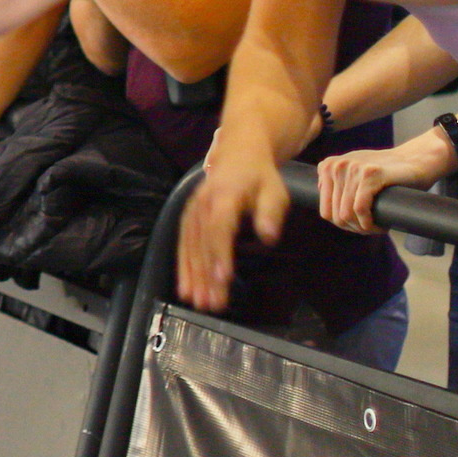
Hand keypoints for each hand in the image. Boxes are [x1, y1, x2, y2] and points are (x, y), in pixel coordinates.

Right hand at [177, 133, 291, 311]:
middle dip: (205, 274)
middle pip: (202, 242)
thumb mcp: (274, 189)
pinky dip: (183, 266)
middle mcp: (203, 203)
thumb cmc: (259, 176)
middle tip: (211, 303)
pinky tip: (186, 287)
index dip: (220, 252)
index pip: (220, 226)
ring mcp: (193, 210)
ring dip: (193, 275)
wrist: (237, 153)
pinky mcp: (188, 217)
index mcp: (225, 195)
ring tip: (197, 302)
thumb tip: (269, 236)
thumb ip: (270, 212)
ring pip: (190, 246)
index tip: (224, 278)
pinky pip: (183, 243)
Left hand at [315, 127, 456, 234]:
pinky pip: (360, 210)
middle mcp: (336, 166)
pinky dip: (370, 224)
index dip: (345, 224)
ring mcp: (352, 168)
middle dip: (355, 228)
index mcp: (328, 167)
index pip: (326, 211)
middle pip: (336, 216)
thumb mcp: (354, 176)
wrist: (415, 160)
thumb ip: (337, 188)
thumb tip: (327, 215)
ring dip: (364, 228)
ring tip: (378, 226)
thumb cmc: (385, 174)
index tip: (361, 224)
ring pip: (347, 215)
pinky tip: (382, 225)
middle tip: (372, 228)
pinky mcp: (369, 174)